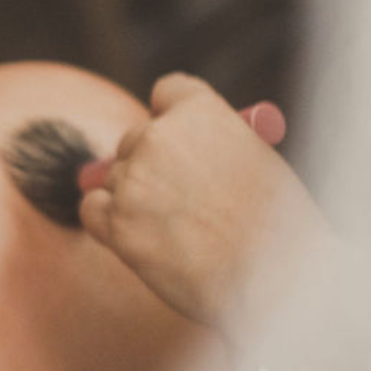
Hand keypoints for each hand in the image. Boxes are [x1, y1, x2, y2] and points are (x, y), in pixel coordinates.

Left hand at [74, 74, 313, 327]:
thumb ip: (214, 145)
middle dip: (152, 167)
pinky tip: (142, 239)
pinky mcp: (117, 223)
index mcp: (200, 112)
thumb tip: (174, 152)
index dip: (172, 118)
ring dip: (135, 200)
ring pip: (114, 177)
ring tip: (178, 232)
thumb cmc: (279, 225)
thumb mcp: (257, 160)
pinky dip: (108, 222)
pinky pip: (92, 209)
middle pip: (135, 139)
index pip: (168, 92)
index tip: (179, 140)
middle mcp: (159, 137)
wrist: (275, 278)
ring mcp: (133, 180)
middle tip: (181, 202)